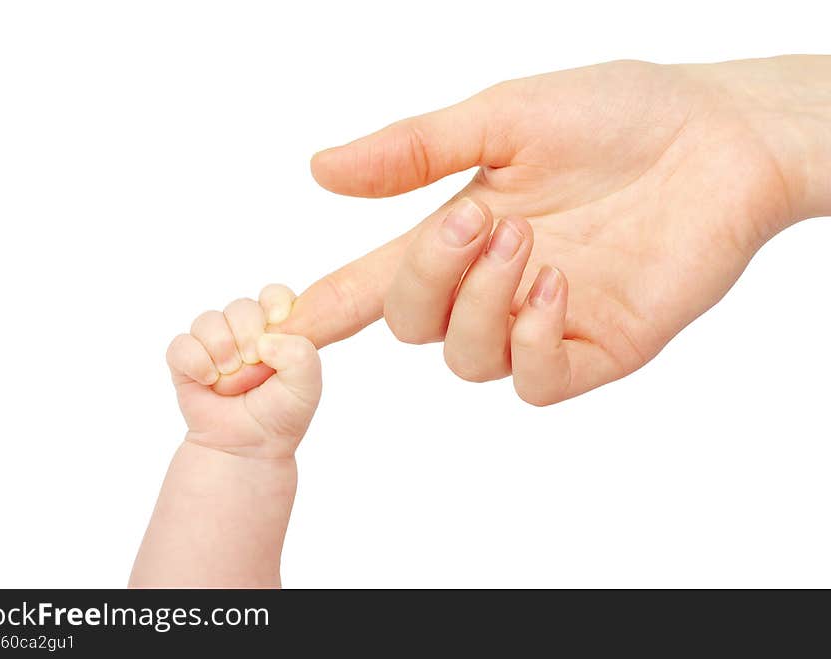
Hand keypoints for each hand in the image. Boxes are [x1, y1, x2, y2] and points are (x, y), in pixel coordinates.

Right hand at [166, 284, 320, 457]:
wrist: (249, 447)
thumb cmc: (281, 414)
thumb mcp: (307, 385)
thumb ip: (302, 354)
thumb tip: (264, 338)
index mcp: (275, 330)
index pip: (273, 294)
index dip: (274, 302)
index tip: (278, 322)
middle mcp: (243, 332)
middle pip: (240, 306)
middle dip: (248, 335)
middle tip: (254, 364)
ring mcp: (213, 344)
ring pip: (207, 320)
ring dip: (222, 349)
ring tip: (230, 377)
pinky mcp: (185, 361)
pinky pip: (181, 345)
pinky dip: (195, 362)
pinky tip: (208, 381)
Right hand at [274, 56, 829, 404]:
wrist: (717, 134)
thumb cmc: (616, 115)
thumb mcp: (501, 120)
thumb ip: (413, 152)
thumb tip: (320, 169)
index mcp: (461, 233)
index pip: (375, 281)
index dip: (326, 306)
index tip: (277, 326)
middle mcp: (492, 284)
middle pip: (411, 325)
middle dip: (427, 277)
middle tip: (476, 218)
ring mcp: (542, 321)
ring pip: (466, 360)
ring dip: (480, 302)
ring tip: (526, 240)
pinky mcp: (596, 347)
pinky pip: (534, 381)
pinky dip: (530, 339)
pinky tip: (555, 284)